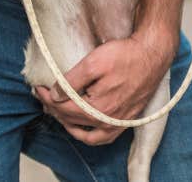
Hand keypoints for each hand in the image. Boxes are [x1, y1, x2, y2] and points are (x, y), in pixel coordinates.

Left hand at [34, 32, 174, 144]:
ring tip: (58, 111)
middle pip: (73, 120)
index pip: (64, 108)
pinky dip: (88, 135)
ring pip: (86, 133)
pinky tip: (82, 127)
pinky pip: (102, 138)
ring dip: (68, 124)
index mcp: (98, 108)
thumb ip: (72, 80)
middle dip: (55, 108)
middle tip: (44, 96)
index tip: (38, 88)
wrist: (153, 54)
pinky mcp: (126, 120)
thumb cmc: (126, 55)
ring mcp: (118, 123)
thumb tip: (55, 95)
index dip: (48, 98)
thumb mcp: (94, 61)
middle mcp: (108, 121)